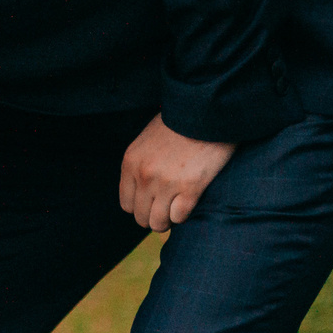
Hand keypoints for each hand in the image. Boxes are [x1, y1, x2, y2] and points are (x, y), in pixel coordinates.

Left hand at [119, 114, 235, 232]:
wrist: (206, 110)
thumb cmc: (179, 123)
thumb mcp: (147, 140)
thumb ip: (140, 163)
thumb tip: (141, 188)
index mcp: (130, 163)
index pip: (126, 204)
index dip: (140, 207)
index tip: (151, 203)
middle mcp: (144, 176)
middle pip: (141, 217)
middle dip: (153, 217)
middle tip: (166, 210)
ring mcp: (166, 183)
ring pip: (158, 222)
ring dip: (167, 220)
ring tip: (175, 211)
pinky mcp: (191, 187)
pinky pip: (179, 216)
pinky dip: (183, 215)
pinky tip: (188, 203)